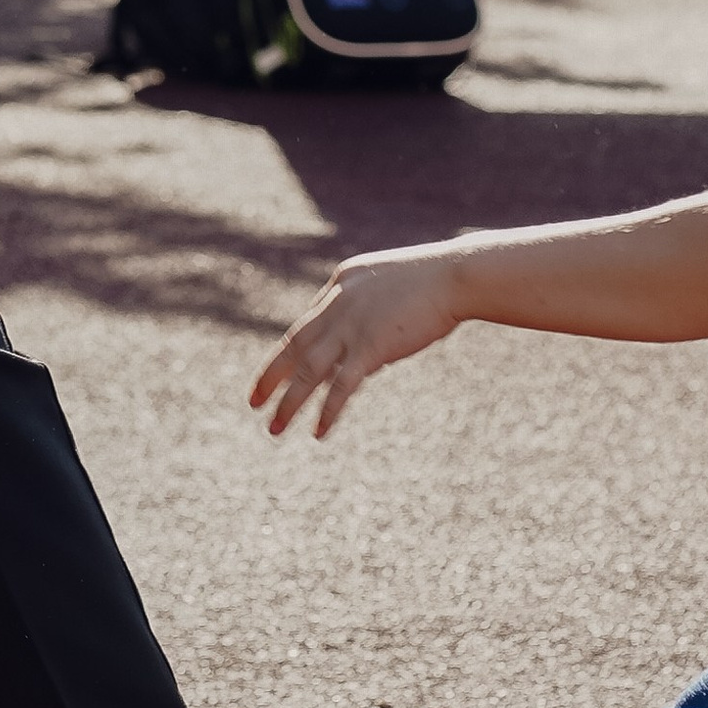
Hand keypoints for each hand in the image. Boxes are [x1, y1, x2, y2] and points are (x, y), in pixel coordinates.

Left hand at [251, 241, 467, 439]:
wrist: (456, 275)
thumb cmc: (433, 281)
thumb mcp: (390, 290)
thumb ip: (370, 316)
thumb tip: (364, 358)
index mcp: (340, 283)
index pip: (307, 324)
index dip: (290, 353)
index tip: (279, 375)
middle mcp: (337, 302)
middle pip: (294, 346)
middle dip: (271, 377)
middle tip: (252, 403)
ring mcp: (351, 324)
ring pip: (309, 370)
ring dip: (289, 402)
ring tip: (274, 428)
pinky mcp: (371, 345)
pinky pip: (342, 385)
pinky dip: (328, 410)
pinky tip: (318, 432)